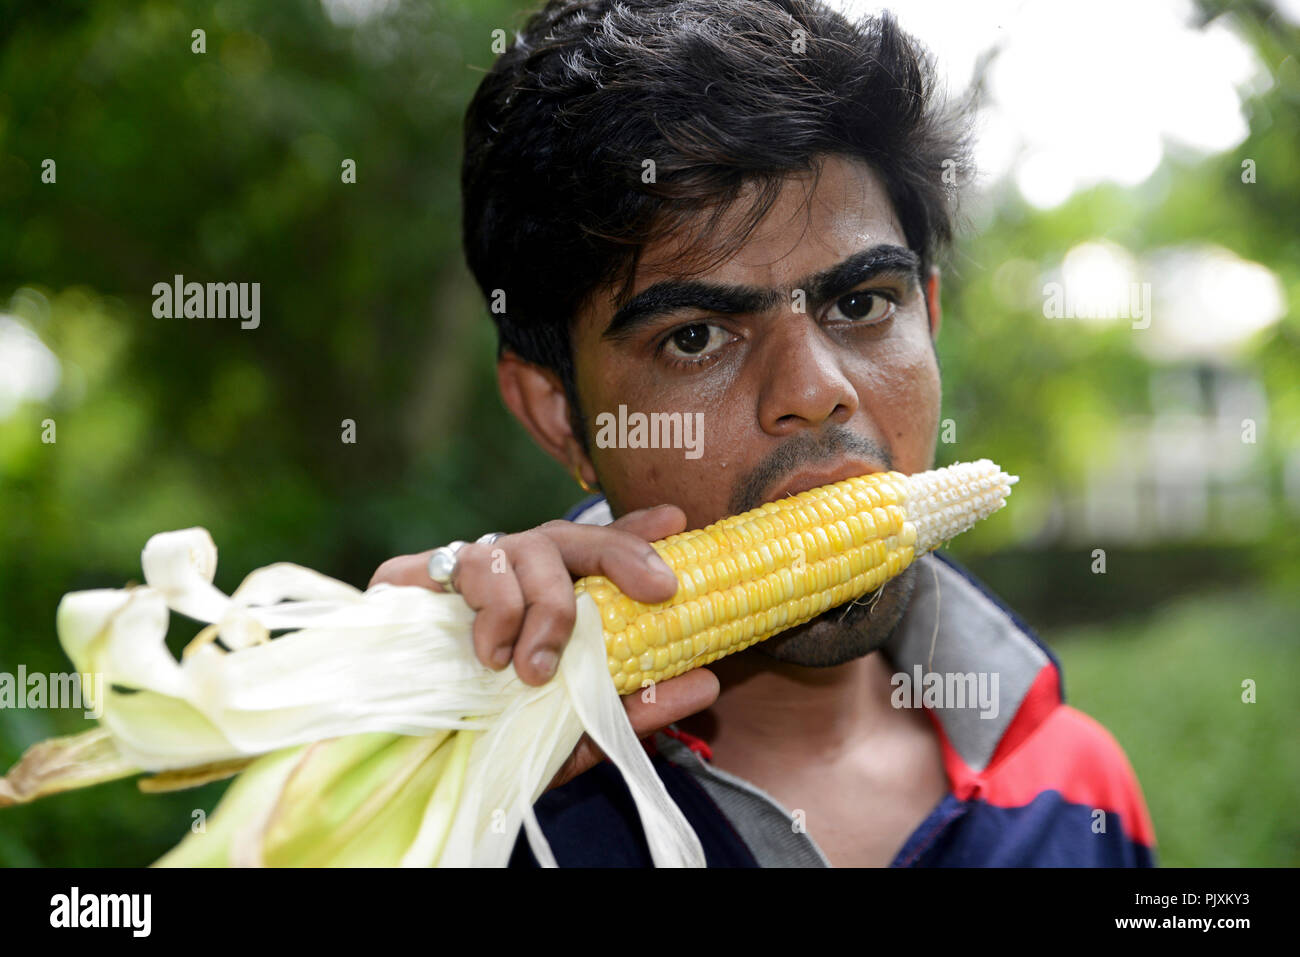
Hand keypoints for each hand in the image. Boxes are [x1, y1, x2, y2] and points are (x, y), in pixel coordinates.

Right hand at [368, 505, 719, 789]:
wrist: (406, 767)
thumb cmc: (499, 743)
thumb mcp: (577, 736)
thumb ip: (635, 710)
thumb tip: (706, 680)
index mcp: (553, 601)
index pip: (600, 550)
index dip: (637, 531)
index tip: (679, 523)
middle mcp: (512, 578)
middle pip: (569, 535)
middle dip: (618, 555)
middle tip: (658, 592)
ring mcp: (464, 574)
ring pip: (519, 546)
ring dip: (541, 605)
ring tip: (533, 668)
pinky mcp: (409, 580)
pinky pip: (454, 562)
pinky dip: (485, 604)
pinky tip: (488, 653)